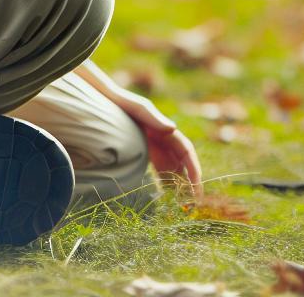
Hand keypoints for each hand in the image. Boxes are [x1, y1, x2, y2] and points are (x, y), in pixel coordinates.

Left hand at [71, 60, 202, 198]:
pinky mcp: (144, 150)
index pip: (186, 151)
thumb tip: (173, 128)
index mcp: (166, 130)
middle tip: (194, 201)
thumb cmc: (123, 102)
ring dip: (179, 183)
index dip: (193, 168)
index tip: (197, 185)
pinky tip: (164, 194)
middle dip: (190, 180)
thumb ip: (154, 118)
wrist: (107, 100)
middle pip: (182, 161)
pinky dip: (164, 180)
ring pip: (172, 167)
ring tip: (182, 203)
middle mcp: (164, 138)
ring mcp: (154, 145)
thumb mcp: (138, 109)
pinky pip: (159, 168)